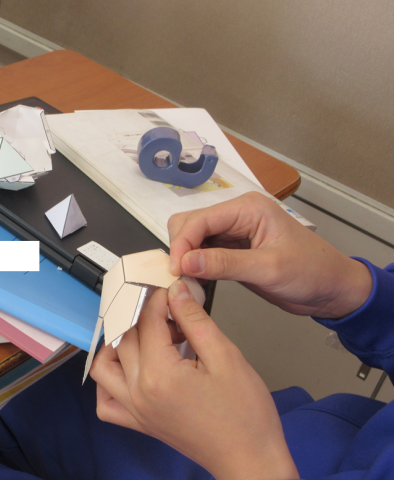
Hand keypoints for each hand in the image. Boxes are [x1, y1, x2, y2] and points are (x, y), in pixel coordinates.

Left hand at [91, 282, 297, 479]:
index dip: (158, 299)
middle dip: (142, 316)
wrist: (251, 459)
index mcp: (160, 375)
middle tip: (167, 310)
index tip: (171, 291)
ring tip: (146, 336)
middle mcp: (139, 393)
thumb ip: (195, 320)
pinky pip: (106, 401)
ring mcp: (136, 410)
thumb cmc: (245, 415)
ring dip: (117, 345)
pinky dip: (109, 382)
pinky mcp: (140, 423)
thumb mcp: (226, 357)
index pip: (146, 322)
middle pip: (123, 339)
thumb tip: (176, 292)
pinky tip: (129, 370)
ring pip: (103, 367)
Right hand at [167, 192, 371, 317]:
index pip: (199, 219)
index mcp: (248, 208)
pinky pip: (202, 252)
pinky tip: (196, 281)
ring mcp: (233, 231)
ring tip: (187, 281)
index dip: (182, 244)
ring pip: (192, 238)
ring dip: (185, 258)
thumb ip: (224, 264)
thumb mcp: (268, 269)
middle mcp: (236, 215)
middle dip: (180, 248)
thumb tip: (185, 263)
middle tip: (180, 277)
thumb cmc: (311, 272)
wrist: (332, 289)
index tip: (176, 271)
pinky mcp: (231, 249)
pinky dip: (194, 265)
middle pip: (189, 223)